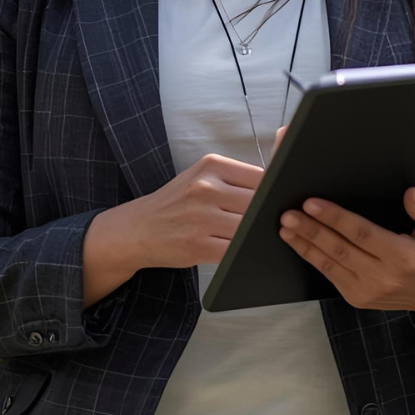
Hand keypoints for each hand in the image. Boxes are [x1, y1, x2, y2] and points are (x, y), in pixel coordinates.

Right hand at [83, 153, 262, 302]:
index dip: (271, 191)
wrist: (137, 229)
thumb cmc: (176, 203)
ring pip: (249, 226)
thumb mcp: (201, 177)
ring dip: (253, 233)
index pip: (261, 175)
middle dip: (264, 214)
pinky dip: (241, 249)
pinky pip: (235, 248)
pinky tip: (236, 246)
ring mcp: (201, 218)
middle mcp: (205, 188)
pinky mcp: (199, 245)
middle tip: (265, 220)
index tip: (272, 199)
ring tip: (249, 233)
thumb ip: (235, 179)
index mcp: (211, 165)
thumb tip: (276, 187)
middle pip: (258, 202)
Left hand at [278, 188, 414, 316]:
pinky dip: (311, 257)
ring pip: (330, 264)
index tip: (313, 203)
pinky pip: (330, 275)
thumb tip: (411, 194)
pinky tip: (297, 242)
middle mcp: (383, 277)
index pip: (362, 234)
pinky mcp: (357, 298)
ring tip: (286, 226)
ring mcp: (367, 291)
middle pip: (340, 250)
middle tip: (288, 213)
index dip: (335, 218)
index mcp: (404, 258)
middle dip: (311, 230)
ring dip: (305, 244)